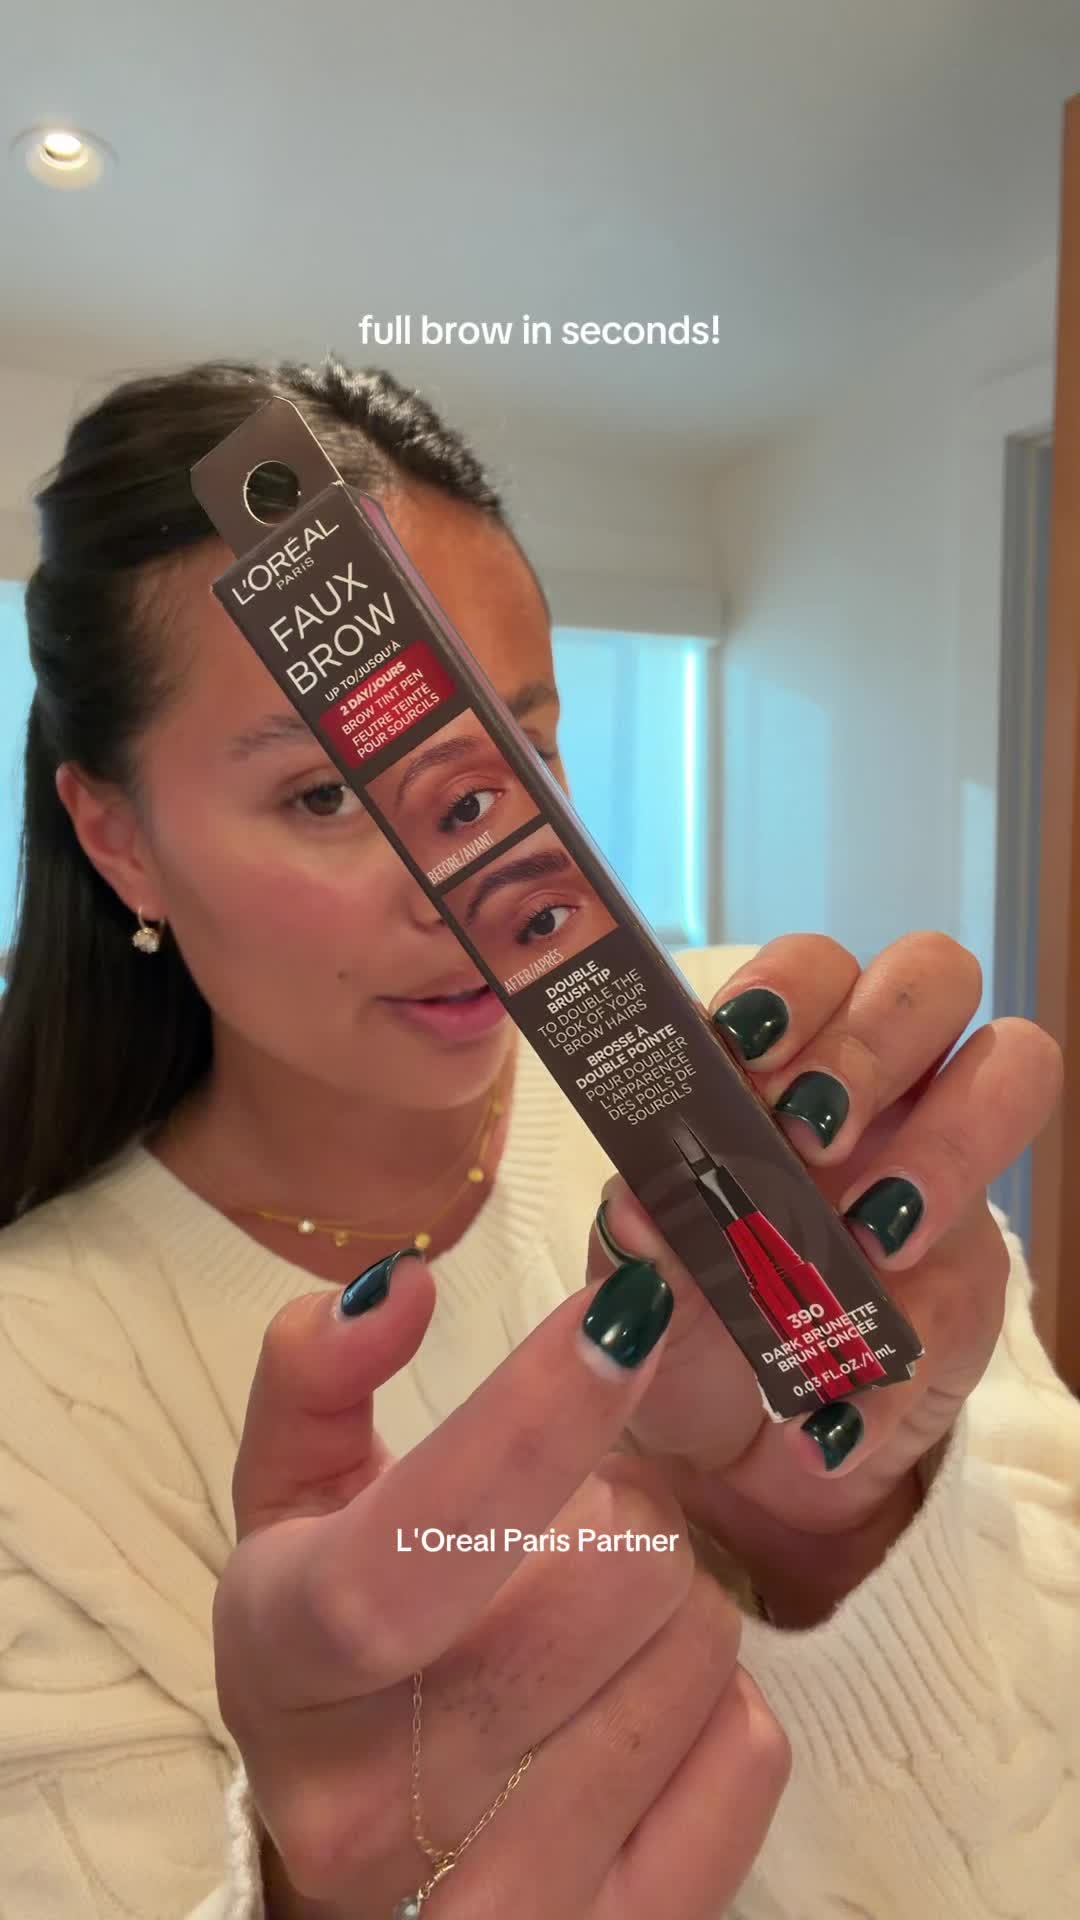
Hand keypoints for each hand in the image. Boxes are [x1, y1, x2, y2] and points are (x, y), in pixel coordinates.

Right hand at [215, 1251, 788, 1917]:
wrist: (363, 1849)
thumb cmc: (338, 1648)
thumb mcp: (290, 1503)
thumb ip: (315, 1376)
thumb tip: (397, 1286)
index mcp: (286, 1669)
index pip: (412, 1555)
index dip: (526, 1426)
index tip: (623, 1315)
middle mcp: (374, 1809)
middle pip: (614, 1575)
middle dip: (627, 1503)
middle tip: (579, 1515)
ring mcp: (499, 1901)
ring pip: (700, 1649)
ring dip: (675, 1597)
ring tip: (595, 1618)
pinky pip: (753, 1753)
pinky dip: (722, 1700)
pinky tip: (635, 1703)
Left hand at [589, 933, 1062, 1622]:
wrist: (728, 1447)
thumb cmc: (682, 1318)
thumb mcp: (640, 1276)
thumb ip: (638, 1236)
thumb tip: (637, 1210)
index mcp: (781, 1064)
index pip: (815, 970)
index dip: (792, 992)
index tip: (740, 1053)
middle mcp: (877, 1091)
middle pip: (933, 978)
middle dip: (875, 1041)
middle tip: (810, 1131)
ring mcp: (940, 1173)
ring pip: (1012, 1071)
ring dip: (944, 1146)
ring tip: (866, 1235)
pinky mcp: (971, 1283)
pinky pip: (970, 1283)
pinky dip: (901, 1346)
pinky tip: (830, 1404)